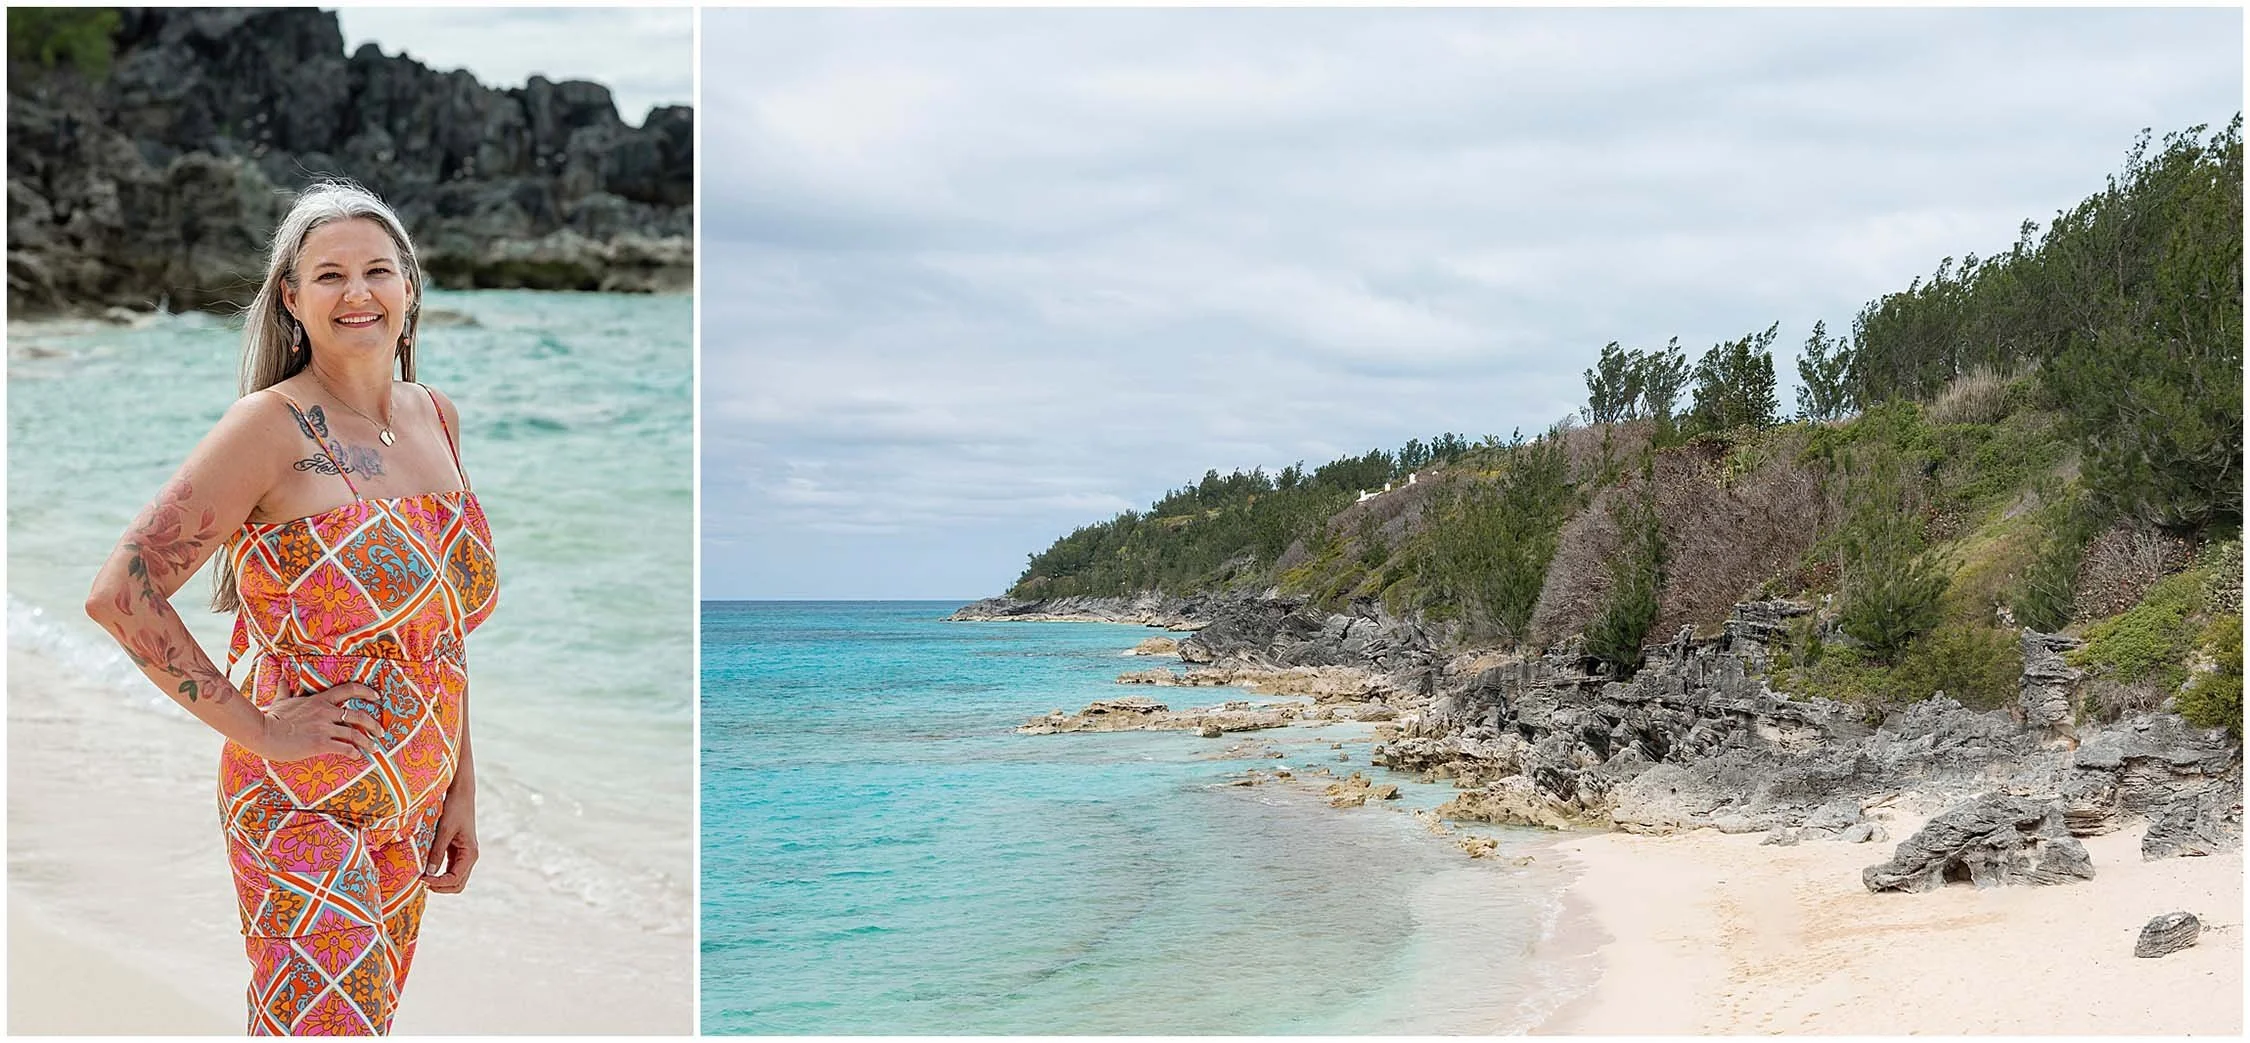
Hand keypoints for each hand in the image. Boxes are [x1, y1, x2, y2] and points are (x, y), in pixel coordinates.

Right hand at [247, 681, 381, 761]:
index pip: (349, 689)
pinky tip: (357, 757)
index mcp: (319, 700)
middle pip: (359, 714)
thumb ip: (285, 688)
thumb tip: (281, 675)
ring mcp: (324, 727)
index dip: (366, 692)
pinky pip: (344, 748)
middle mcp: (326, 712)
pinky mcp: (320, 743)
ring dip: (367, 742)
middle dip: (373, 724)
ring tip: (373, 748)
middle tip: (381, 731)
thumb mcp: (281, 700)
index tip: (377, 697)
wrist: (263, 733)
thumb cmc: (272, 718)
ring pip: (354, 734)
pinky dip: (354, 752)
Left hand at [423, 790, 477, 893]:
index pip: (455, 878)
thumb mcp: (444, 831)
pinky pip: (451, 869)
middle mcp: (470, 856)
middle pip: (457, 884)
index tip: (422, 880)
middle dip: (441, 887)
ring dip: (441, 882)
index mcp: (470, 853)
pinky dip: (441, 874)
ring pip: (455, 879)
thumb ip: (437, 853)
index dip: (438, 883)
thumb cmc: (455, 809)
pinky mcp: (458, 850)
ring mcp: (465, 854)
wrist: (461, 793)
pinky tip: (428, 871)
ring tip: (423, 879)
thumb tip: (428, 874)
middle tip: (422, 882)